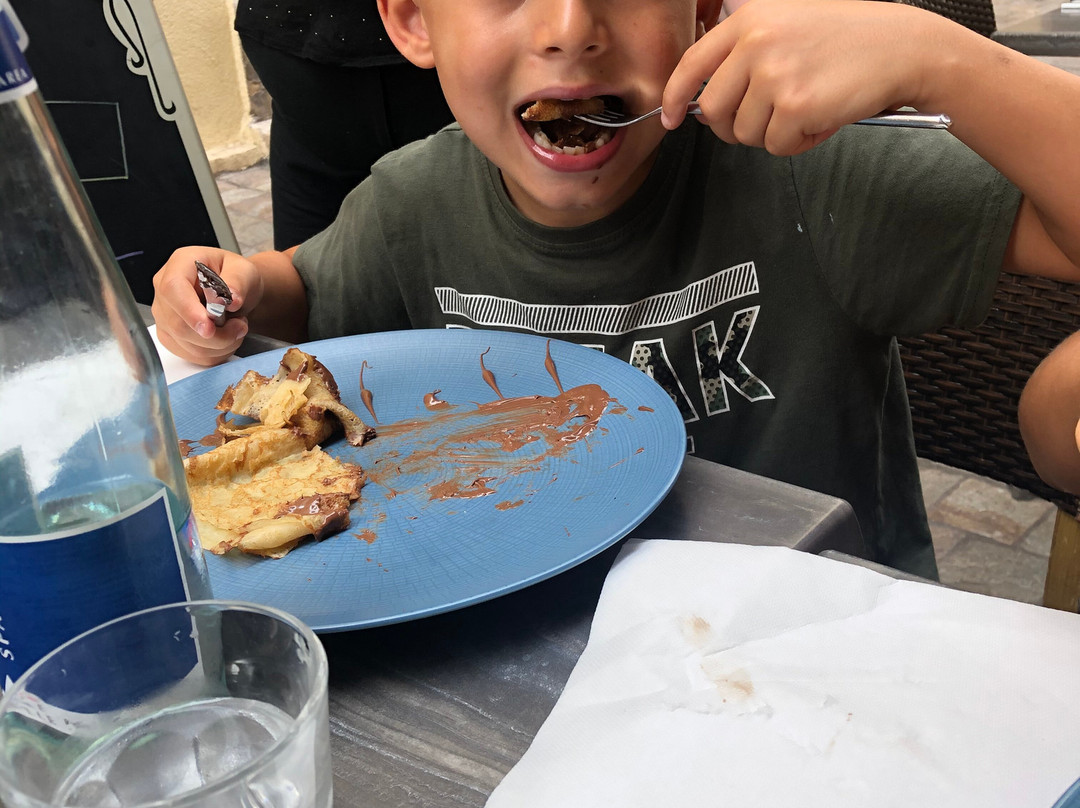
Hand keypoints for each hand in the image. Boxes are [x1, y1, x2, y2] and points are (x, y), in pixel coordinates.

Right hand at [151, 246, 258, 364]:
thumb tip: (231, 299)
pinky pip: (190, 354)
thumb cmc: (235, 277)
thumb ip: (238, 282)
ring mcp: (164, 314)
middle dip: (216, 336)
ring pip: (185, 343)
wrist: (235, 291)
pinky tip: (226, 339)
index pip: (173, 289)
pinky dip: (214, 353)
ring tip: (236, 328)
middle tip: (240, 326)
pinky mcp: (170, 335)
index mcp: (180, 264)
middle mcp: (164, 289)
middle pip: (178, 324)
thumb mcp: (244, 270)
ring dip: (219, 345)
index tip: (209, 329)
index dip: (189, 312)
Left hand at [663, 0, 940, 154]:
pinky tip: (822, 117)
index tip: (671, 118)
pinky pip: (776, 147)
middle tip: (767, 118)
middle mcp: (755, 44)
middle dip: (734, 125)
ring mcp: (774, 75)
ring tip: (807, 108)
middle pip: (713, 110)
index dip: (675, 97)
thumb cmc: (850, 39)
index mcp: (749, 20)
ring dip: (773, 133)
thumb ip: (744, 54)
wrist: (904, 46)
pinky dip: (798, 142)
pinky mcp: (795, 107)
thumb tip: (705, 103)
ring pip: (745, 133)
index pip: (692, 64)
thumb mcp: (788, 24)